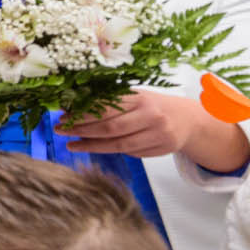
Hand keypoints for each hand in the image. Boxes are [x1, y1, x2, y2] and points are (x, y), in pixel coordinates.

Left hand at [58, 91, 198, 157]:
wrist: (188, 119)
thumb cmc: (153, 106)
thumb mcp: (135, 97)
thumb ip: (110, 102)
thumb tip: (73, 109)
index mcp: (141, 98)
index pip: (106, 107)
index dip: (83, 114)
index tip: (64, 117)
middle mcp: (151, 115)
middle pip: (111, 128)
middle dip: (82, 130)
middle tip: (61, 131)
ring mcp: (158, 134)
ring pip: (119, 145)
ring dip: (91, 146)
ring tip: (72, 144)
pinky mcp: (162, 149)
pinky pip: (131, 152)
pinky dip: (112, 150)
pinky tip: (96, 147)